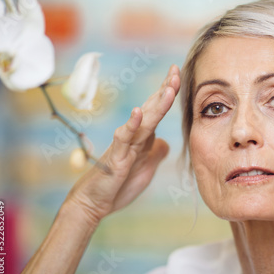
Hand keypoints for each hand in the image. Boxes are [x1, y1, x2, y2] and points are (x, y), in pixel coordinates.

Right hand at [65, 65, 180, 224]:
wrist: (96, 203)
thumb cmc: (119, 184)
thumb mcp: (146, 168)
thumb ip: (155, 152)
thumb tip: (165, 142)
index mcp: (142, 137)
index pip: (157, 110)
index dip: (168, 93)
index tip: (178, 75)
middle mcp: (134, 136)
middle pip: (152, 108)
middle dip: (165, 89)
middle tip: (176, 70)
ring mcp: (125, 144)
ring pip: (143, 120)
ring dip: (157, 104)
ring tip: (169, 88)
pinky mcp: (116, 157)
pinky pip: (124, 138)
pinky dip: (131, 125)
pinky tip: (138, 112)